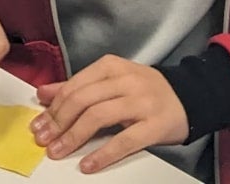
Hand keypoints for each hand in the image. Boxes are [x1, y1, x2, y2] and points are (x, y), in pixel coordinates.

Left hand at [34, 56, 188, 173]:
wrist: (191, 96)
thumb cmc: (146, 90)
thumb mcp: (112, 81)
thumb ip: (78, 86)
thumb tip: (43, 93)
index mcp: (111, 67)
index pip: (75, 85)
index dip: (53, 106)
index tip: (38, 123)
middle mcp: (126, 81)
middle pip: (83, 100)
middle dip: (58, 121)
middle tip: (43, 139)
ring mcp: (141, 102)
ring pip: (99, 116)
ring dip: (73, 136)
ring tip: (58, 151)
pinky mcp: (155, 125)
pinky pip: (125, 140)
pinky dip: (103, 153)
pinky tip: (88, 163)